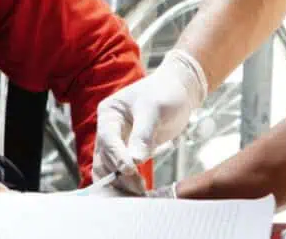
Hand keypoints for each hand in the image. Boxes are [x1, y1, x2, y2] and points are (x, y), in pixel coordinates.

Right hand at [93, 49, 208, 179]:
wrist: (180, 93)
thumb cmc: (165, 93)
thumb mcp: (154, 109)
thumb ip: (143, 134)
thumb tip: (135, 161)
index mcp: (109, 113)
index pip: (108, 138)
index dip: (117, 156)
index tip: (130, 170)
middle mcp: (109, 130)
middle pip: (105, 158)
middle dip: (120, 174)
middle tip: (138, 188)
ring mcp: (118, 143)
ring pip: (111, 169)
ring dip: (122, 182)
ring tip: (139, 193)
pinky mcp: (130, 154)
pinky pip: (124, 172)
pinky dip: (129, 182)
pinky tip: (140, 190)